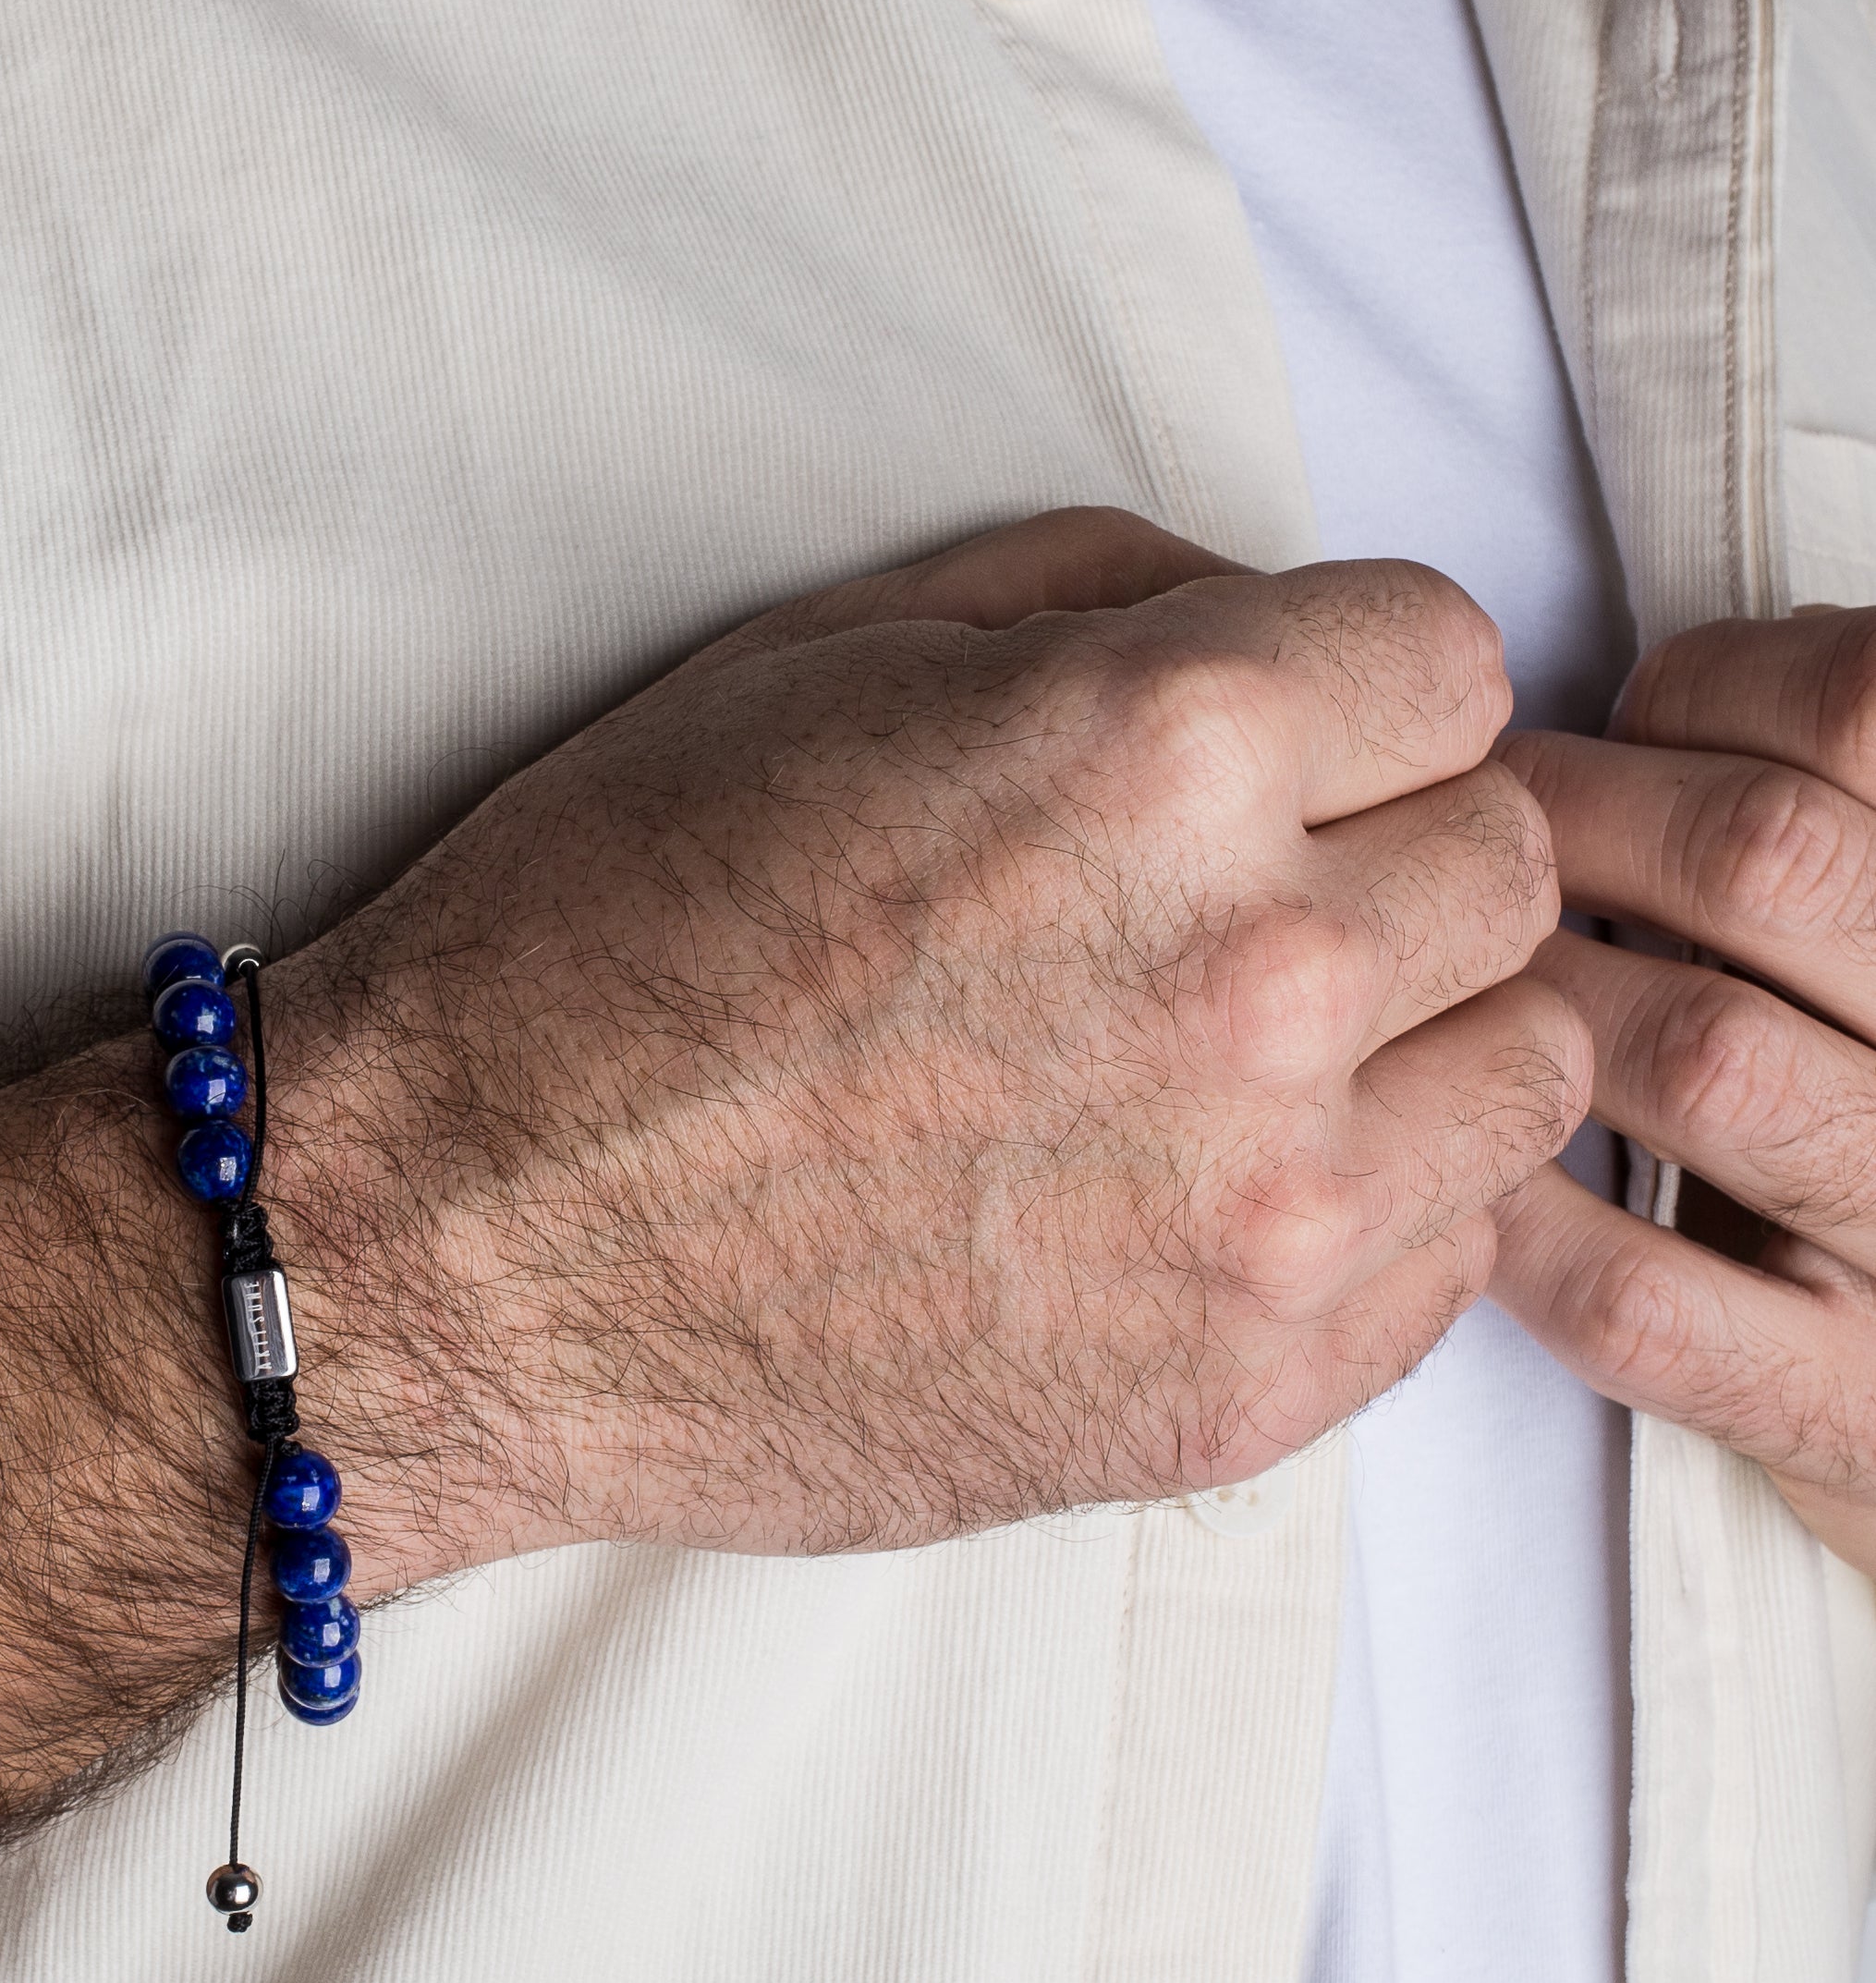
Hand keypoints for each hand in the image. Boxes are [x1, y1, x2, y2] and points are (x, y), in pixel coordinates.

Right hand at [0, 502, 1578, 1982]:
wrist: (451, 1248)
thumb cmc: (602, 937)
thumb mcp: (823, 657)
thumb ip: (1106, 594)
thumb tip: (1276, 621)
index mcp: (1159, 748)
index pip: (1455, 668)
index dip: (1354, 696)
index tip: (1280, 750)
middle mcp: (1257, 972)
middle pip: (1514, 865)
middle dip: (1392, 856)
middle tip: (1232, 907)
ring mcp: (1267, 1206)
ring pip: (1530, 1071)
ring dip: (1417, 1042)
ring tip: (1237, 1058)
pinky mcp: (1243, 1388)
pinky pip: (1448, 1263)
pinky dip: (1368, 1218)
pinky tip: (1198, 1196)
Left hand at [1495, 611, 1875, 1577]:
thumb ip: (1836, 806)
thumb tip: (1654, 698)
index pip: (1865, 711)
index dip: (1716, 689)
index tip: (1634, 716)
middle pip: (1768, 859)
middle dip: (1580, 820)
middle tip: (1486, 831)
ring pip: (1703, 1059)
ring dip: (1539, 1000)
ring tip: (1471, 982)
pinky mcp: (1852, 1412)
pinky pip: (1642, 1298)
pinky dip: (1525, 1219)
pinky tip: (1473, 1175)